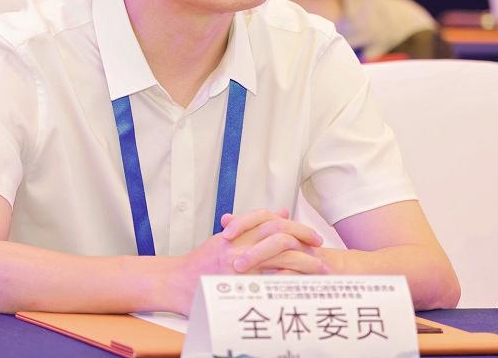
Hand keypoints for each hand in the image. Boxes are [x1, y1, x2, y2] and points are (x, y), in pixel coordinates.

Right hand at [172, 209, 327, 313]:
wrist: (176, 281)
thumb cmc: (201, 261)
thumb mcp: (226, 238)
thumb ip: (253, 224)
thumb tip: (282, 212)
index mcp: (238, 232)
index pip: (274, 222)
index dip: (297, 228)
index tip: (314, 237)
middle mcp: (240, 246)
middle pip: (281, 237)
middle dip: (306, 243)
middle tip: (321, 252)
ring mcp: (240, 266)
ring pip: (281, 260)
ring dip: (305, 264)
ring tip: (320, 270)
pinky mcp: (240, 285)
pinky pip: (271, 282)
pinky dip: (290, 282)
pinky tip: (304, 285)